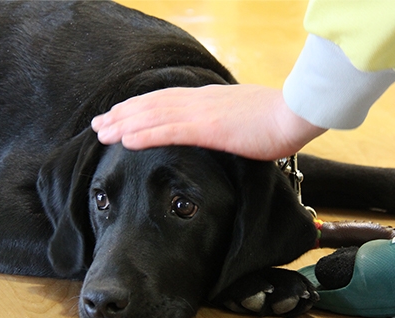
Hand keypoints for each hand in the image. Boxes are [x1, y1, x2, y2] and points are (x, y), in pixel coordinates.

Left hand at [91, 84, 325, 160]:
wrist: (295, 112)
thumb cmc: (278, 118)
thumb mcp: (247, 116)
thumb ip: (228, 123)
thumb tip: (223, 131)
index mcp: (208, 100)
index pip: (166, 101)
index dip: (140, 107)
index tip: (121, 115)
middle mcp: (199, 102)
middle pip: (152, 105)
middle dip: (123, 114)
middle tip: (99, 124)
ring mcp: (202, 113)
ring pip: (153, 116)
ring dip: (125, 124)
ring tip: (102, 132)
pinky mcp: (208, 128)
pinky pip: (169, 131)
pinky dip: (145, 134)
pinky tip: (126, 140)